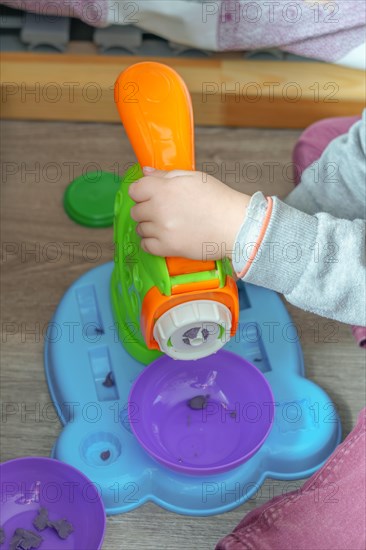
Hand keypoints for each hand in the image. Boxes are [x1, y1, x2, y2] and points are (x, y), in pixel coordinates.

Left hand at [128, 167, 249, 260]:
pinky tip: (164, 237)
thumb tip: (145, 172)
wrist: (235, 225)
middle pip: (136, 211)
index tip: (150, 195)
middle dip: (146, 209)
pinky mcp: (168, 248)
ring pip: (140, 229)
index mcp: (164, 189)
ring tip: (167, 224)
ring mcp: (162, 230)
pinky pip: (146, 246)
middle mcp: (159, 209)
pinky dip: (151, 242)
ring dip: (149, 226)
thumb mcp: (193, 177)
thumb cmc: (218, 199)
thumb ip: (165, 175)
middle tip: (163, 210)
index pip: (134, 190)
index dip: (141, 192)